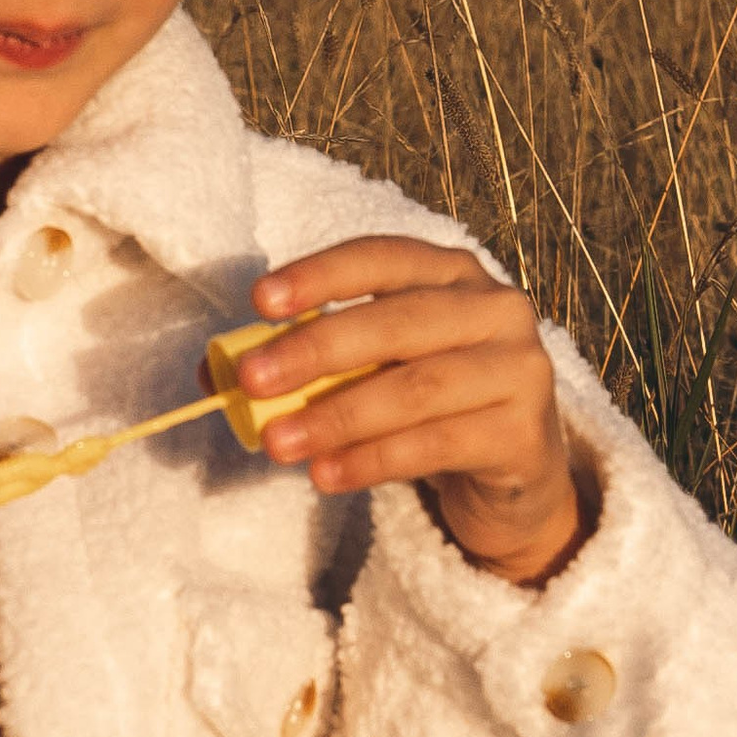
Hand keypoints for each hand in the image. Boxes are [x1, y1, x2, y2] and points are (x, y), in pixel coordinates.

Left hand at [245, 239, 586, 586]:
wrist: (515, 479)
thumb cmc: (430, 409)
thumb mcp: (372, 373)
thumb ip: (308, 364)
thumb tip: (212, 372)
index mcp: (452, 275)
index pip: (383, 258)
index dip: (321, 275)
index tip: (259, 301)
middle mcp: (495, 309)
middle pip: (398, 322)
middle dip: (316, 350)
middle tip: (251, 382)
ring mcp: (520, 370)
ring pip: (417, 387)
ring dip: (338, 416)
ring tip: (278, 444)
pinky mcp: (524, 434)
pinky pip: (438, 443)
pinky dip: (373, 460)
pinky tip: (326, 475)